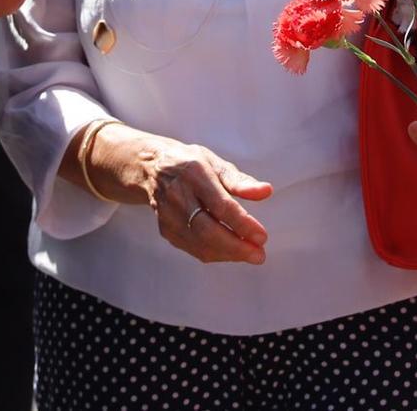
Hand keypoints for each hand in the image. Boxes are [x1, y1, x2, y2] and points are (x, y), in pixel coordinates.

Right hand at [93, 127, 271, 264]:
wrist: (150, 167)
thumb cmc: (189, 163)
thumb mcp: (215, 162)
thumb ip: (240, 180)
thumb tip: (266, 192)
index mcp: (194, 173)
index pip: (220, 205)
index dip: (242, 224)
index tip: (262, 236)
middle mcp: (178, 195)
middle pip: (208, 230)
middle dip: (236, 247)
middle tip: (259, 254)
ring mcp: (168, 215)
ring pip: (199, 244)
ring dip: (228, 254)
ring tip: (250, 254)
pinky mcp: (165, 230)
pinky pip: (193, 248)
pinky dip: (215, 254)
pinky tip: (230, 251)